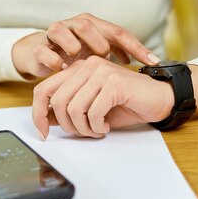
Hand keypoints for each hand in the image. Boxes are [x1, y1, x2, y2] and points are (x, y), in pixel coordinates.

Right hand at [12, 13, 160, 77]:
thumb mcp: (97, 52)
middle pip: (87, 25)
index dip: (137, 47)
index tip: (153, 63)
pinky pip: (44, 50)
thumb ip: (117, 53)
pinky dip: (54, 60)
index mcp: (94, 25)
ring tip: (78, 63)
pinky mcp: (39, 46)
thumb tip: (145, 60)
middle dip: (98, 43)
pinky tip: (62, 70)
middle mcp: (73, 24)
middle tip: (103, 59)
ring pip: (62, 31)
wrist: (41, 54)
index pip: (118, 32)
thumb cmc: (74, 54)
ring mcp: (54, 33)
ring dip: (72, 47)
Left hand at [32, 56, 174, 138]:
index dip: (37, 113)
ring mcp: (101, 72)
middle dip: (68, 126)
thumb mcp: (90, 110)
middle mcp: (86, 65)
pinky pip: (93, 112)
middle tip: (84, 133)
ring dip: (84, 128)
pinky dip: (97, 127)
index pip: (43, 89)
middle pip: (57, 102)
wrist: (160, 99)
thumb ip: (67, 111)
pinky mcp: (114, 82)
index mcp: (77, 69)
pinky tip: (105, 127)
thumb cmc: (126, 104)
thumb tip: (44, 120)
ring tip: (96, 131)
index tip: (42, 133)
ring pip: (74, 108)